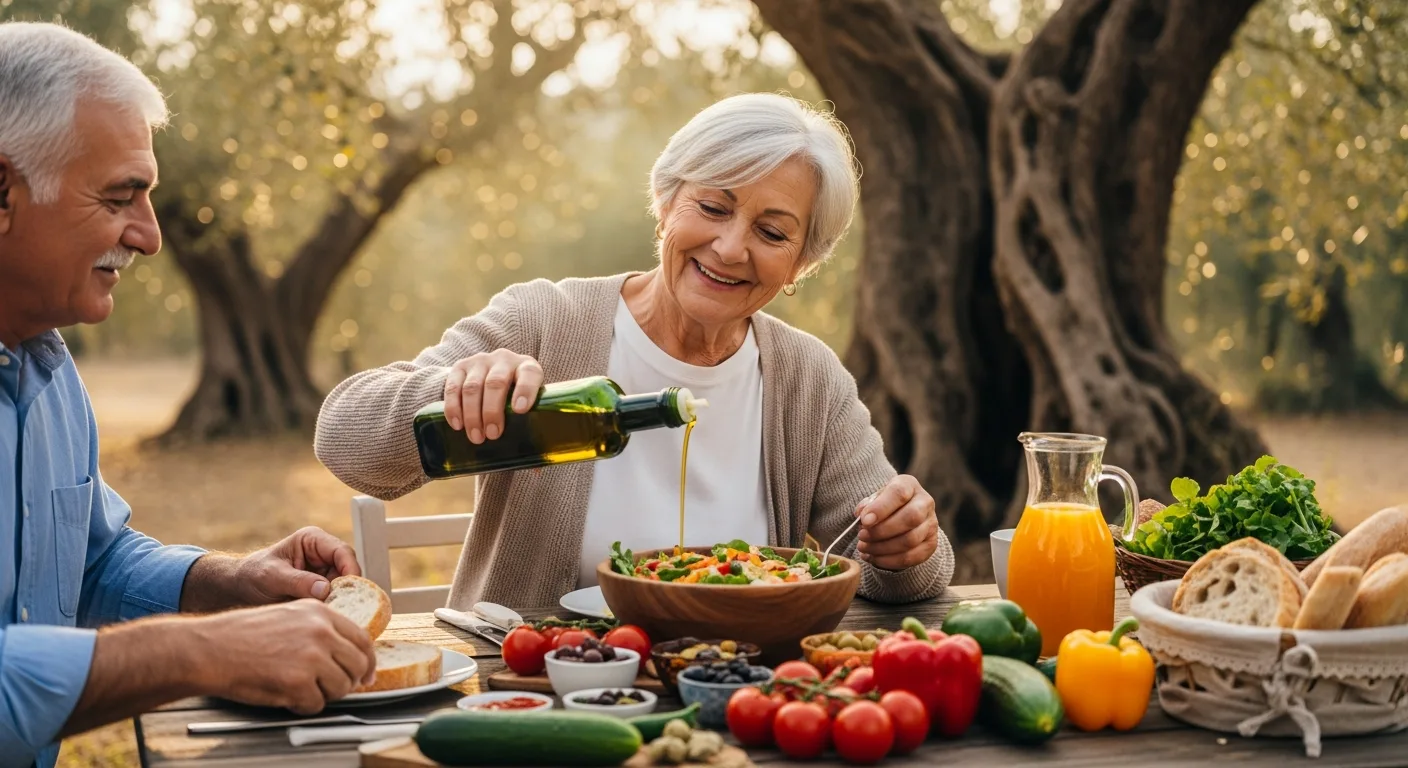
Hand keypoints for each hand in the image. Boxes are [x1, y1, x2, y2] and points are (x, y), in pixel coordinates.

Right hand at [189, 600, 376, 713]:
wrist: (212, 648)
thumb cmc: (242, 635)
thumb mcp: (289, 615)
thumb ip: (320, 629)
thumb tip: (345, 653)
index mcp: (320, 613)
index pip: (362, 638)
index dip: (367, 660)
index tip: (366, 673)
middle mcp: (321, 632)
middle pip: (358, 664)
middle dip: (349, 681)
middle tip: (335, 688)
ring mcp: (312, 657)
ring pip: (342, 687)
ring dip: (324, 694)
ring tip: (301, 689)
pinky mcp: (298, 682)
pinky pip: (316, 704)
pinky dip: (303, 706)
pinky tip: (286, 696)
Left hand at [234, 526, 360, 603]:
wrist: (240, 589)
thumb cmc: (252, 575)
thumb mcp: (272, 577)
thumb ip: (298, 581)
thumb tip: (326, 590)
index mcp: (313, 540)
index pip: (342, 552)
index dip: (350, 570)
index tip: (350, 590)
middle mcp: (323, 554)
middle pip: (348, 571)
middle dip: (346, 590)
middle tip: (340, 608)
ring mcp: (324, 572)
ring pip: (345, 587)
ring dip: (339, 600)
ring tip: (327, 614)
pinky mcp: (322, 589)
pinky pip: (336, 598)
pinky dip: (332, 607)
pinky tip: (324, 617)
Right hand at [442, 348, 542, 443]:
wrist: (490, 374)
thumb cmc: (514, 396)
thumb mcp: (527, 403)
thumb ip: (530, 423)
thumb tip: (534, 464)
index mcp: (527, 367)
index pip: (529, 374)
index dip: (525, 390)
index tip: (520, 410)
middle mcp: (504, 359)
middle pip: (496, 383)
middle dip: (492, 411)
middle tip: (492, 435)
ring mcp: (480, 361)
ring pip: (473, 387)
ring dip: (472, 414)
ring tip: (476, 436)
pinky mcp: (460, 366)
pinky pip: (453, 387)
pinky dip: (453, 408)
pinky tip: (457, 424)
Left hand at [855, 475, 938, 570]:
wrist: (900, 517)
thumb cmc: (884, 506)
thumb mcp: (874, 499)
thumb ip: (867, 505)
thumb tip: (862, 514)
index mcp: (909, 485)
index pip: (899, 494)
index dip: (881, 508)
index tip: (864, 521)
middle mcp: (925, 502)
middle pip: (910, 518)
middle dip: (882, 531)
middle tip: (862, 536)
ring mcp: (931, 524)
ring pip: (910, 540)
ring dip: (882, 548)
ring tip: (864, 547)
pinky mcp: (930, 544)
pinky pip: (911, 557)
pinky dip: (888, 561)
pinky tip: (873, 558)